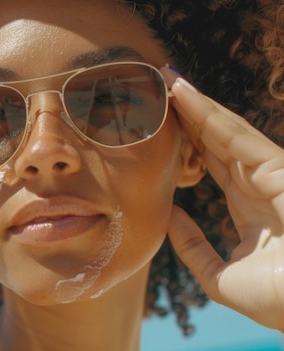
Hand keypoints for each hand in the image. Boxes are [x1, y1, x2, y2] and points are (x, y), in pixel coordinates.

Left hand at [162, 68, 283, 331]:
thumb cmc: (277, 303)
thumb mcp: (220, 278)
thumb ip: (193, 248)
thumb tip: (168, 217)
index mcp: (250, 208)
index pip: (212, 165)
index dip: (186, 142)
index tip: (159, 124)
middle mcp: (260, 185)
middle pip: (215, 140)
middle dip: (187, 113)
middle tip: (157, 85)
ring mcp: (271, 173)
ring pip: (224, 131)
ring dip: (194, 103)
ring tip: (164, 78)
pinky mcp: (280, 168)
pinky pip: (238, 136)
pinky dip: (210, 113)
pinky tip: (184, 94)